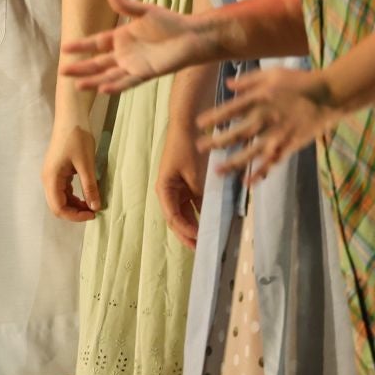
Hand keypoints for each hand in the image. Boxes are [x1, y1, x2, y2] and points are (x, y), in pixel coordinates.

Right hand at [42, 115, 102, 221]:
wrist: (71, 117)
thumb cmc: (77, 138)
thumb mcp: (86, 164)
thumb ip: (90, 187)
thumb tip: (95, 208)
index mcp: (51, 178)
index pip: (58, 208)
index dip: (75, 216)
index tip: (93, 214)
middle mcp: (47, 179)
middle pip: (57, 205)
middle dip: (74, 212)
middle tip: (93, 211)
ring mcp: (51, 174)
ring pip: (60, 198)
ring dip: (74, 205)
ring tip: (92, 203)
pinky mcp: (57, 170)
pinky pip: (63, 190)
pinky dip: (73, 196)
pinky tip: (86, 193)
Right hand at [62, 0, 213, 92]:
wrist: (191, 36)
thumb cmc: (170, 22)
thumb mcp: (145, 10)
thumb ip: (125, 6)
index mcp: (122, 37)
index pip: (96, 43)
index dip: (81, 45)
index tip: (64, 47)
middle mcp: (125, 53)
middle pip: (98, 62)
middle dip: (81, 67)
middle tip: (63, 71)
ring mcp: (134, 65)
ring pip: (108, 75)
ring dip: (93, 81)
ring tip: (77, 86)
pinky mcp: (146, 73)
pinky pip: (127, 82)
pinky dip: (114, 86)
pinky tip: (101, 90)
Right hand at [157, 112, 206, 248]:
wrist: (188, 124)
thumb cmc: (187, 148)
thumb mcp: (196, 176)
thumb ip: (200, 198)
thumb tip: (209, 219)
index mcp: (164, 189)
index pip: (173, 217)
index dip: (185, 230)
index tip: (200, 239)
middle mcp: (168, 191)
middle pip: (176, 219)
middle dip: (187, 234)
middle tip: (201, 249)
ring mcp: (177, 188)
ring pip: (184, 213)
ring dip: (194, 226)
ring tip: (206, 241)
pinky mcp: (187, 183)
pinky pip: (193, 203)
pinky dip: (200, 213)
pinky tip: (210, 221)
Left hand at [197, 66, 342, 185]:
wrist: (330, 96)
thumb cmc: (300, 82)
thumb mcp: (272, 73)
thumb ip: (249, 80)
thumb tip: (228, 84)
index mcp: (261, 99)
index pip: (232, 109)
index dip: (215, 117)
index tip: (198, 124)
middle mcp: (267, 118)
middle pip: (239, 133)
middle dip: (218, 141)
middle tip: (200, 148)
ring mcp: (279, 134)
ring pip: (253, 152)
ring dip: (234, 163)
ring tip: (217, 172)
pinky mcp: (290, 145)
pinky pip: (273, 162)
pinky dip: (261, 172)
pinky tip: (248, 181)